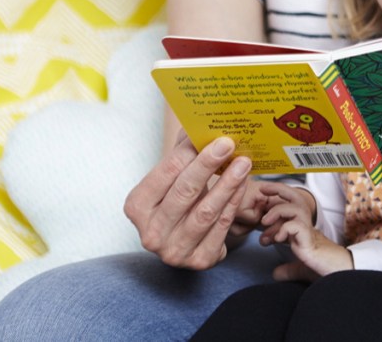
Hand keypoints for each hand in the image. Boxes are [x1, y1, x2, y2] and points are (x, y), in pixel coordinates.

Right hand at [124, 133, 254, 269]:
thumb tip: (198, 120)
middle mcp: (151, 233)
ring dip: (227, 184)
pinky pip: (221, 227)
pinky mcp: (199, 261)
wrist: (185, 244)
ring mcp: (174, 251)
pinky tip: (244, 184)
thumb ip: (182, 152)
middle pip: (184, 192)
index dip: (188, 153)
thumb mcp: (172, 180)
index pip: (165, 173)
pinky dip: (234, 203)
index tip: (208, 135)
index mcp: (137, 207)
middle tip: (228, 144)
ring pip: (205, 212)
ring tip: (244, 163)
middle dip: (208, 165)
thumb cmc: (178, 203)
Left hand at [258, 183, 352, 280]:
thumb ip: (289, 269)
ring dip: (277, 211)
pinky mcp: (311, 241)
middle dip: (279, 189)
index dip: (277, 202)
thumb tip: (275, 274)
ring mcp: (310, 233)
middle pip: (297, 198)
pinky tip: (277, 239)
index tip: (263, 207)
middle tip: (263, 189)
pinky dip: (284, 228)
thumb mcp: (302, 269)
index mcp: (304, 230)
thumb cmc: (325, 270)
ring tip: (264, 221)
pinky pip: (297, 226)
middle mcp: (308, 227)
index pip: (292, 208)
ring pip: (296, 209)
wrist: (341, 275)